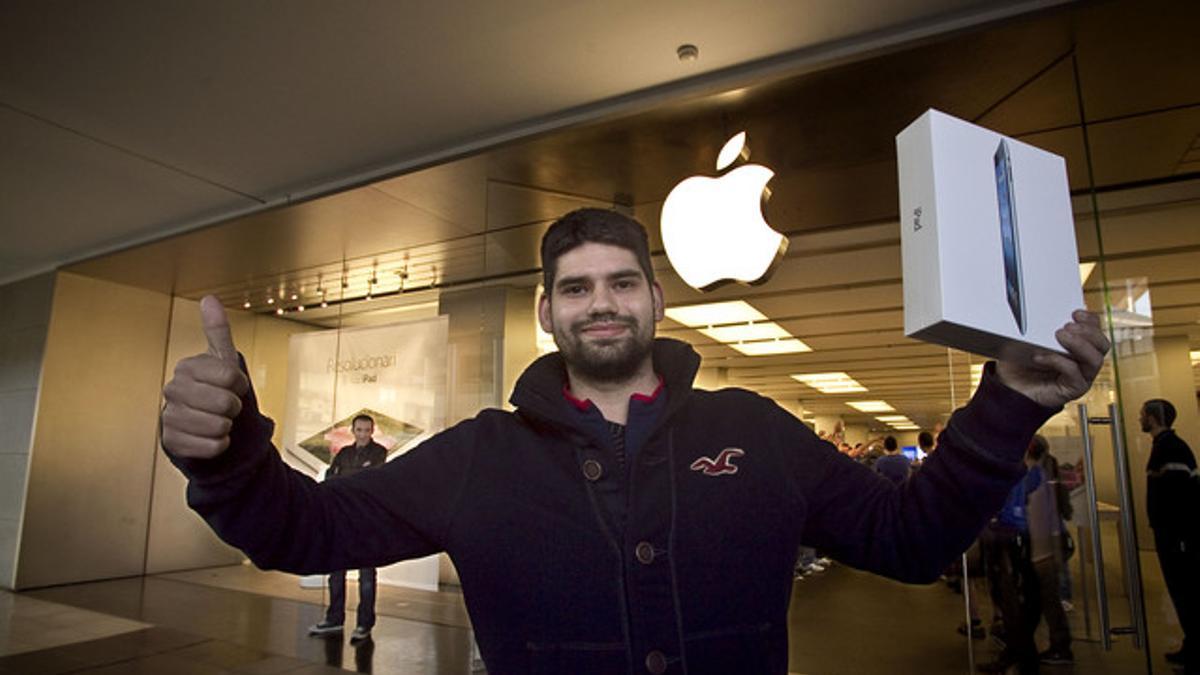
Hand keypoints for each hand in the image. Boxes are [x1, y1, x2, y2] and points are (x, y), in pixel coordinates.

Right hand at [161, 296, 249, 458]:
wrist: (203, 422)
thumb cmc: (216, 389)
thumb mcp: (222, 359)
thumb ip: (217, 330)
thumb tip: (209, 299)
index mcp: (187, 367)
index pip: (230, 377)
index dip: (240, 384)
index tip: (233, 385)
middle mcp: (173, 390)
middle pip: (226, 403)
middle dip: (234, 407)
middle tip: (225, 405)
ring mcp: (170, 416)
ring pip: (218, 426)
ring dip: (226, 426)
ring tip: (217, 420)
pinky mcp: (173, 442)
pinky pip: (212, 446)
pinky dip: (219, 444)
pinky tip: (211, 436)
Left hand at [995, 309, 1110, 407]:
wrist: (1008, 389)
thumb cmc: (1019, 365)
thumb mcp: (1026, 340)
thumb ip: (1036, 327)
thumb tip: (1036, 312)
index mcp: (1077, 347)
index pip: (1096, 331)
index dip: (1090, 320)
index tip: (1076, 312)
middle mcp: (1082, 362)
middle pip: (1102, 344)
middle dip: (1089, 331)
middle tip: (1068, 326)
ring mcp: (1080, 376)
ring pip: (1095, 359)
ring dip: (1080, 344)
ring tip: (1061, 336)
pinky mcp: (1073, 389)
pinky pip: (1075, 373)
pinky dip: (1059, 361)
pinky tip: (1041, 357)